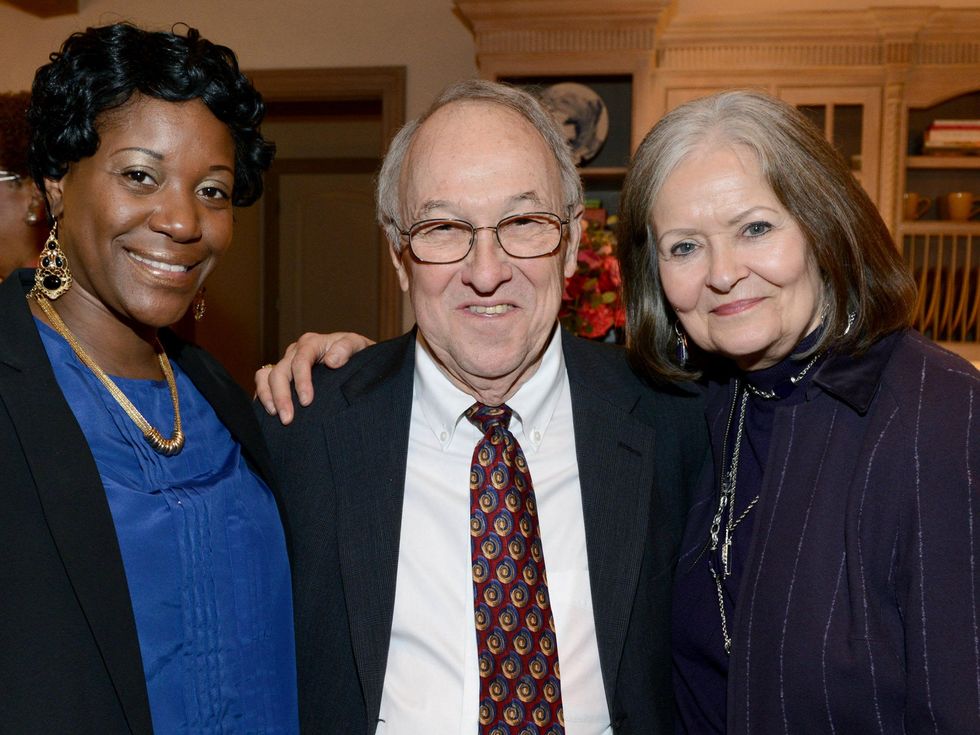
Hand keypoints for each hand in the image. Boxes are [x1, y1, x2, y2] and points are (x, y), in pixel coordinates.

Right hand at [255, 332, 374, 423]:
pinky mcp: (281, 375)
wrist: (357, 359)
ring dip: (267, 396)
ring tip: (275, 416)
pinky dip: (262, 396)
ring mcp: (286, 363)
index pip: (300, 360)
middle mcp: (295, 352)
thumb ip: (347, 348)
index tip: (307, 402)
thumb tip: (331, 361)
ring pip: (266, 376)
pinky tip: (268, 413)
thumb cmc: (358, 353)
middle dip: (281, 396)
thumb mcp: (359, 345)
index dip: (302, 381)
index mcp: (312, 343)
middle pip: (280, 371)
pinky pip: (262, 382)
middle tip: (288, 419)